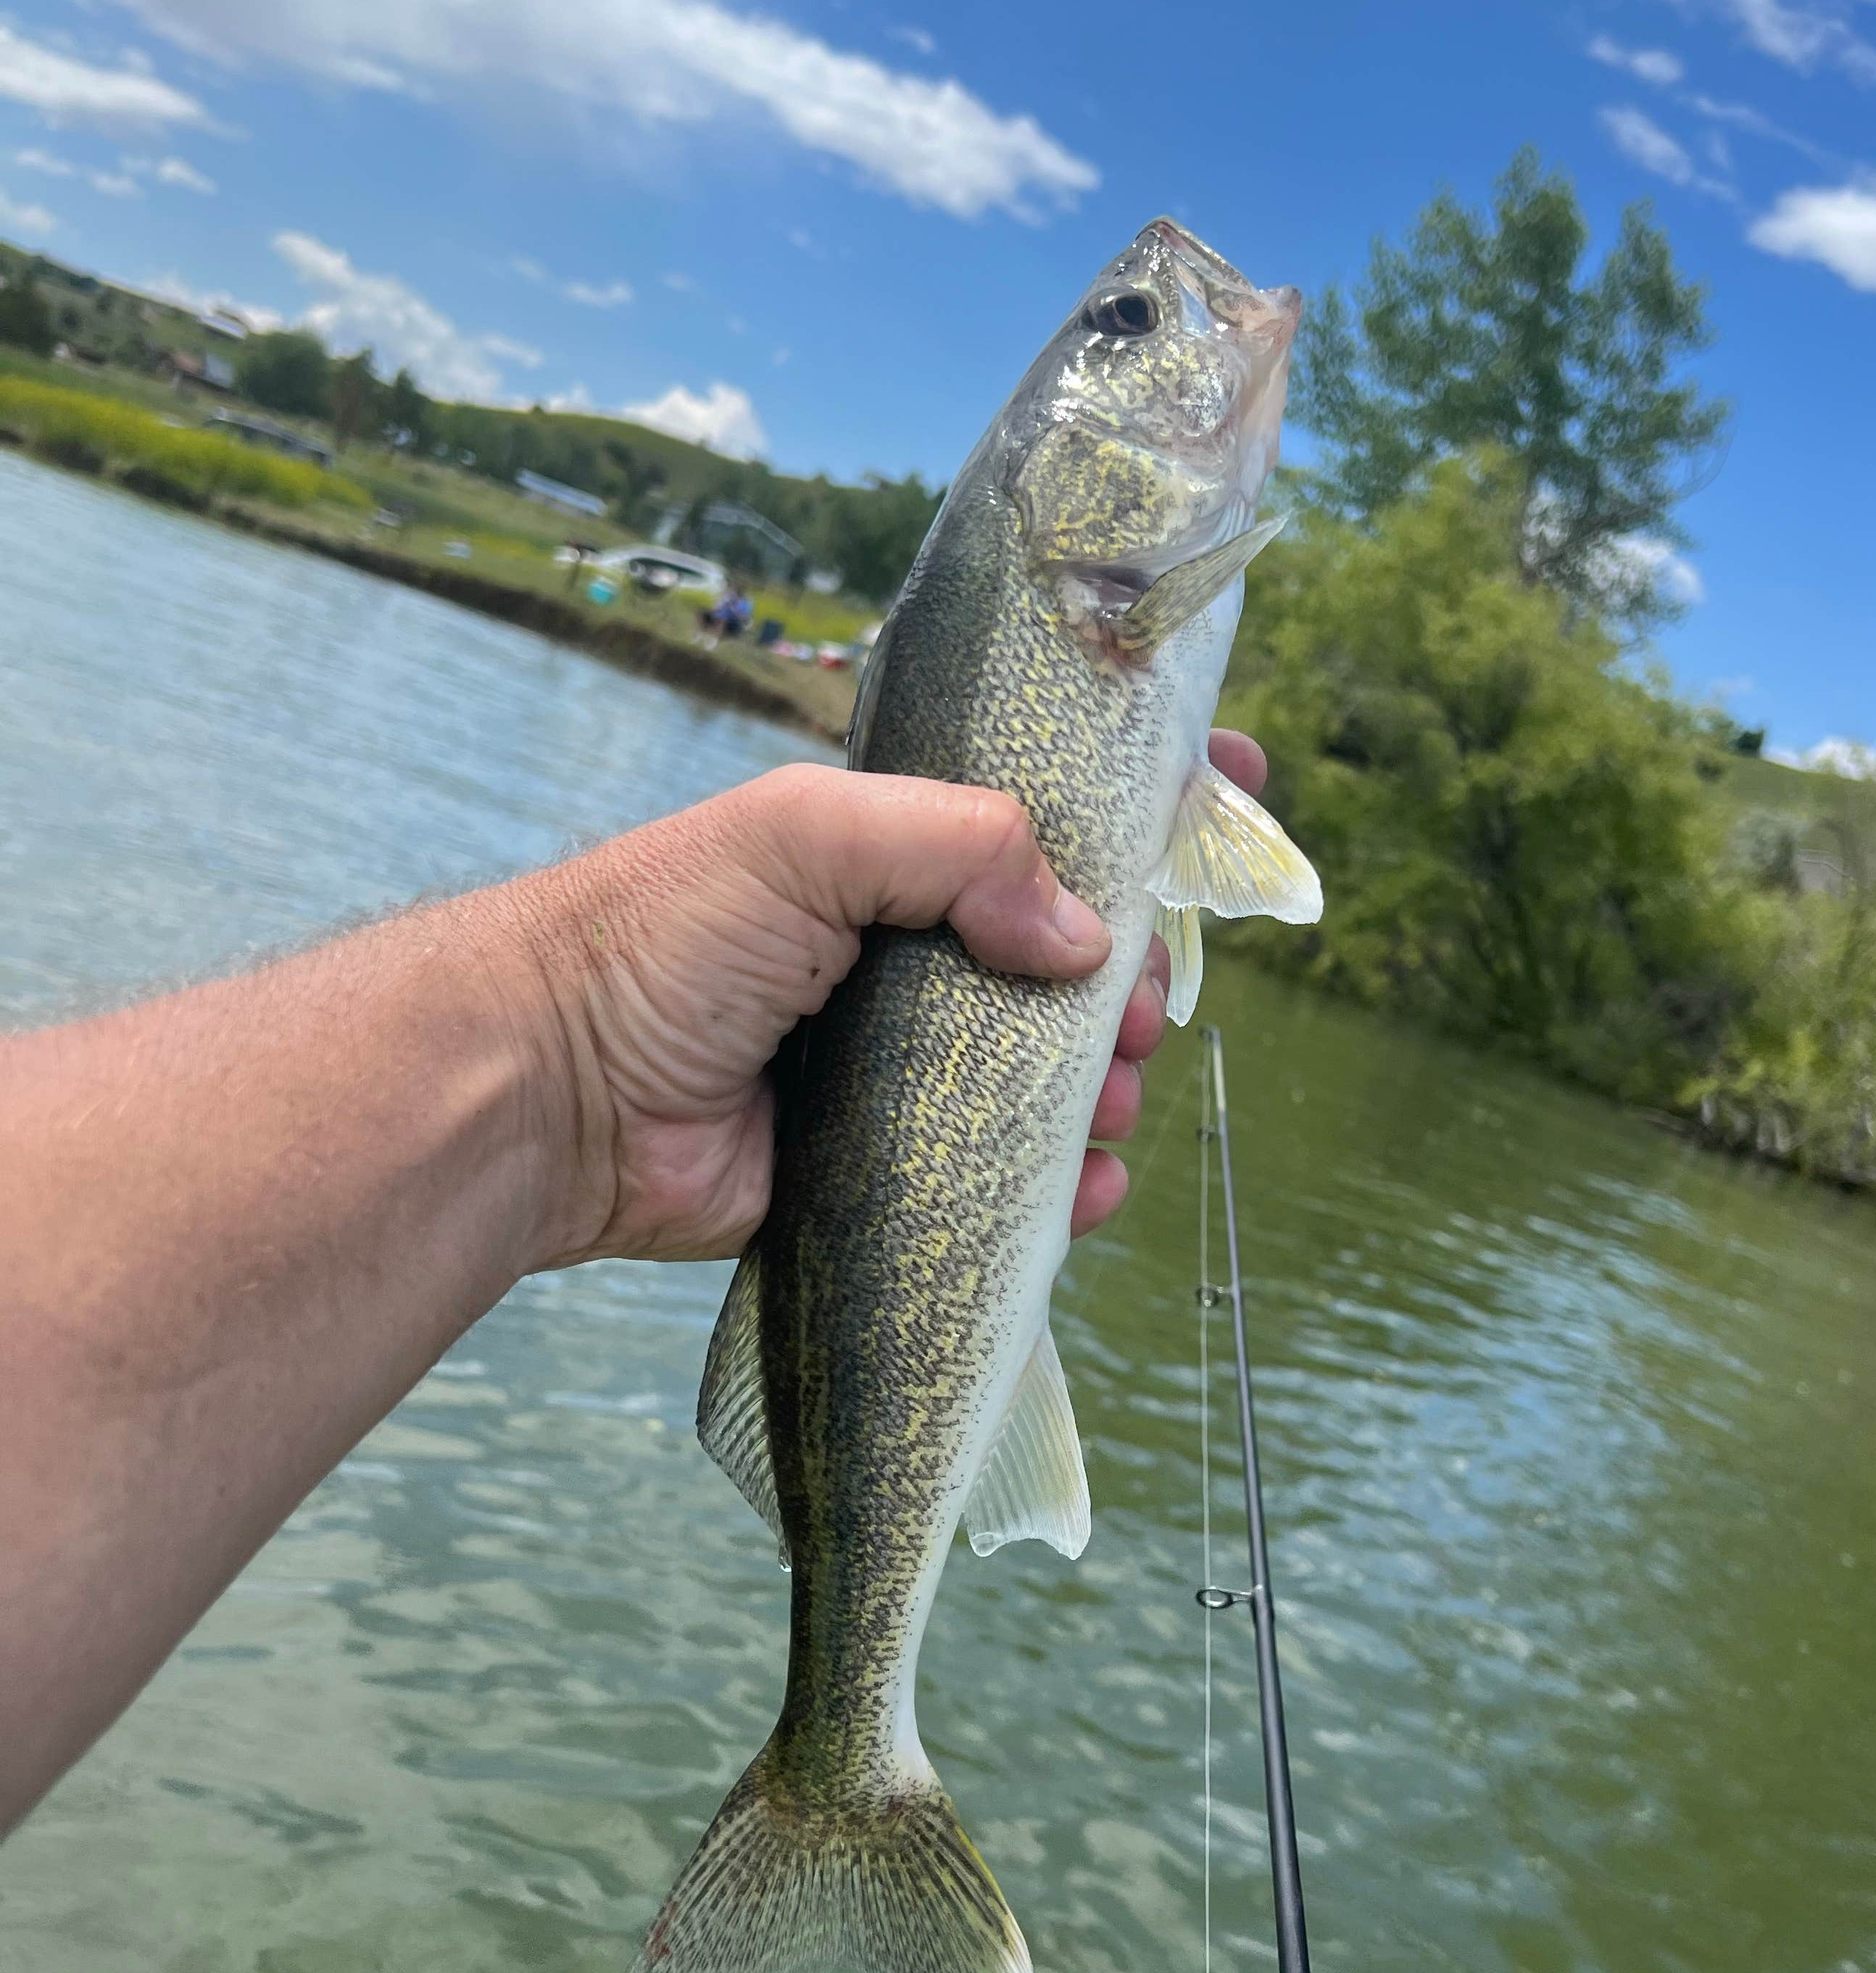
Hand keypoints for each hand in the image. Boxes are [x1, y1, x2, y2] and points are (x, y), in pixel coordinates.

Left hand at [510, 731, 1266, 1267]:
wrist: (546, 1094)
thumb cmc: (656, 937)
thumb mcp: (807, 835)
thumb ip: (957, 846)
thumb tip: (1078, 935)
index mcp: (890, 854)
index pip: (1042, 807)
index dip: (1142, 794)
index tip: (1232, 784)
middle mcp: (904, 954)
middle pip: (1069, 956)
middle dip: (1130, 978)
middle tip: (1133, 1010)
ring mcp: (898, 1067)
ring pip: (1049, 1074)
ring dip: (1103, 1087)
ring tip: (1104, 1100)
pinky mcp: (884, 1173)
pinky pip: (1001, 1181)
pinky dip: (1061, 1187)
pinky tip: (1084, 1188)